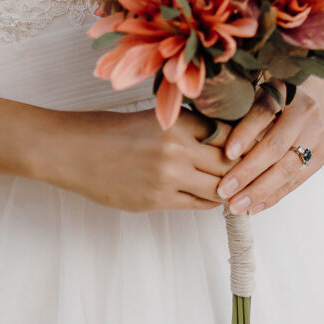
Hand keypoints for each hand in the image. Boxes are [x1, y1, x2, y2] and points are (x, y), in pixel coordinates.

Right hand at [47, 105, 232, 213]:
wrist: (72, 150)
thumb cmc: (108, 130)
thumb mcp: (152, 119)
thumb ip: (185, 129)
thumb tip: (220, 140)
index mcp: (176, 121)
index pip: (227, 133)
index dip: (241, 142)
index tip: (249, 146)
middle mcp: (176, 148)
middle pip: (228, 162)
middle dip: (241, 168)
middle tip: (251, 170)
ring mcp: (167, 177)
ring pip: (218, 188)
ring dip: (228, 188)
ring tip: (235, 187)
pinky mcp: (156, 200)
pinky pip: (197, 205)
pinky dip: (209, 201)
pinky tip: (212, 197)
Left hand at [213, 78, 323, 214]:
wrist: (310, 91)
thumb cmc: (271, 90)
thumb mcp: (253, 87)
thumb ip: (237, 104)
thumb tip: (208, 131)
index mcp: (286, 87)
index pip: (264, 112)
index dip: (245, 133)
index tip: (227, 153)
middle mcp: (306, 110)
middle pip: (276, 146)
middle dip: (248, 172)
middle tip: (225, 190)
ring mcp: (318, 133)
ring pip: (288, 167)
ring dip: (260, 190)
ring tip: (237, 205)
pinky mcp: (323, 152)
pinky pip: (296, 179)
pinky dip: (274, 195)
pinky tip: (255, 206)